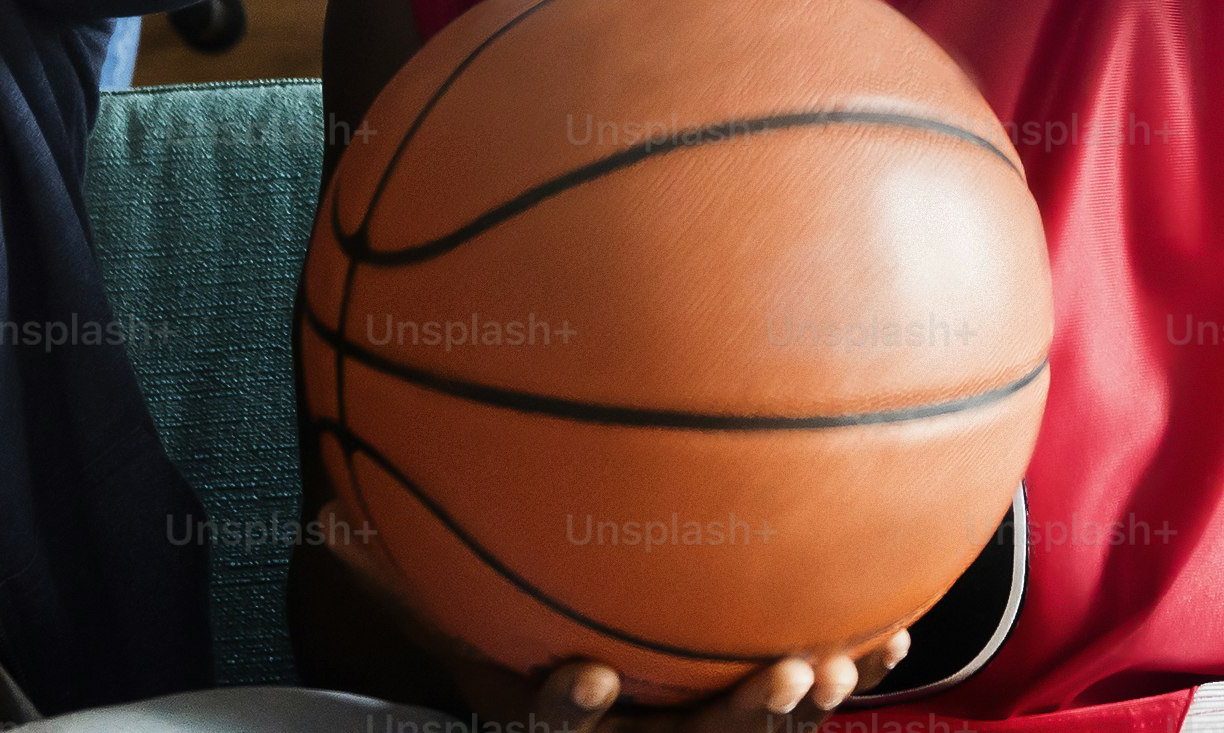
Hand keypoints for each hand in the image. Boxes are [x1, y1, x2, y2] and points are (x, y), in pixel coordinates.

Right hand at [321, 521, 908, 731]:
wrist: (577, 688)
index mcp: (544, 707)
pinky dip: (847, 670)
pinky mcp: (737, 709)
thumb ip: (392, 565)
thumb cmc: (494, 629)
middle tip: (778, 671)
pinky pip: (796, 703)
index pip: (545, 724)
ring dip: (795, 705)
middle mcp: (624, 732)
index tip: (587, 676)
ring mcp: (682, 729)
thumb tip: (325, 511)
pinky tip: (898, 632)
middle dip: (728, 716)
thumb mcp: (443, 605)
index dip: (564, 710)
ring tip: (837, 659)